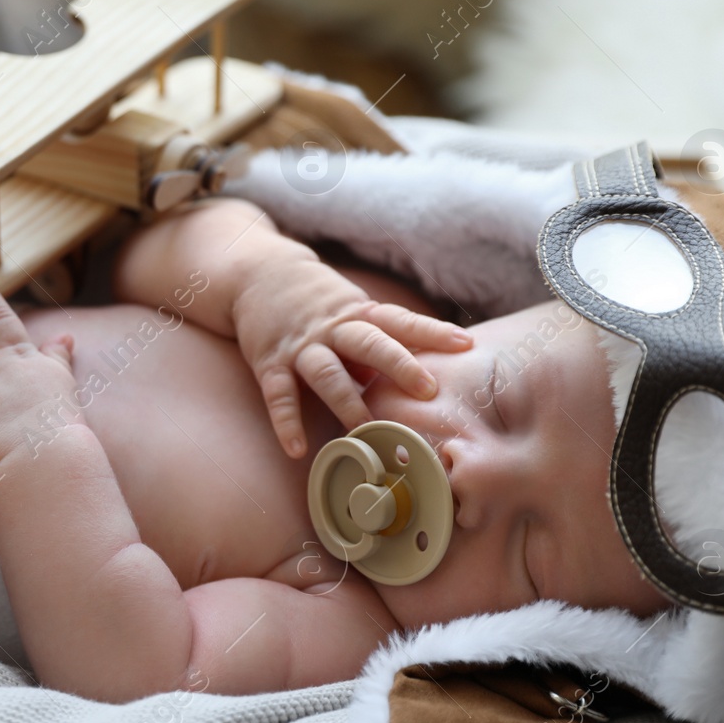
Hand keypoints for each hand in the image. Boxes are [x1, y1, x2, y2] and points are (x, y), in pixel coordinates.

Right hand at [231, 255, 471, 457]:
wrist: (258, 272)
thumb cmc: (318, 301)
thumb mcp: (352, 312)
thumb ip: (379, 344)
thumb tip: (418, 381)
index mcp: (359, 314)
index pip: (401, 322)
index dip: (433, 332)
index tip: (465, 344)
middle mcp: (333, 329)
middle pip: (370, 344)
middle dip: (400, 366)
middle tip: (428, 390)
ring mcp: (301, 346)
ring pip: (327, 374)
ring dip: (347, 403)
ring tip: (365, 432)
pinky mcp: (270, 362)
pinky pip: (279, 394)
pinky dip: (287, 422)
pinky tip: (297, 450)